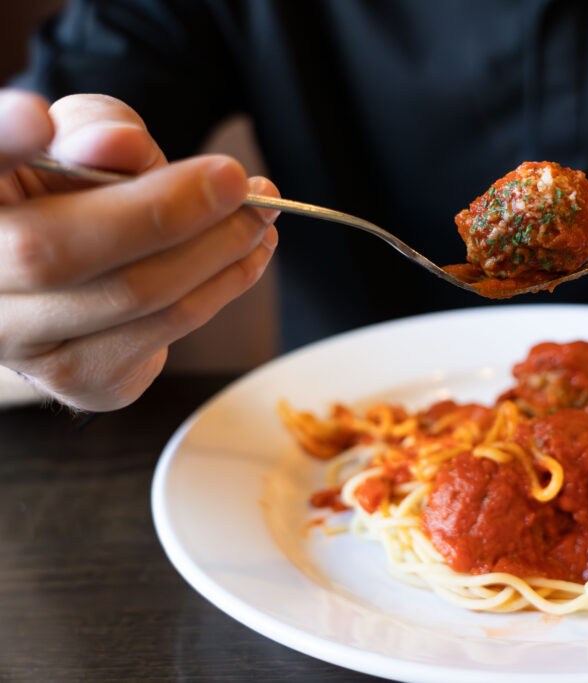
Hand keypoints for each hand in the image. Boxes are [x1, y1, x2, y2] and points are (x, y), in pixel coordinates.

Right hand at [0, 91, 279, 410]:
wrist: (84, 275)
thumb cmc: (76, 192)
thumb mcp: (81, 140)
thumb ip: (96, 128)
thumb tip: (118, 144)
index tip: (35, 117)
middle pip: (55, 251)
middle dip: (165, 211)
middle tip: (236, 180)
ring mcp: (18, 340)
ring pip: (130, 295)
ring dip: (217, 249)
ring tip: (260, 214)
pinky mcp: (77, 377)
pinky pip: (166, 329)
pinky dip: (223, 285)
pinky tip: (248, 255)